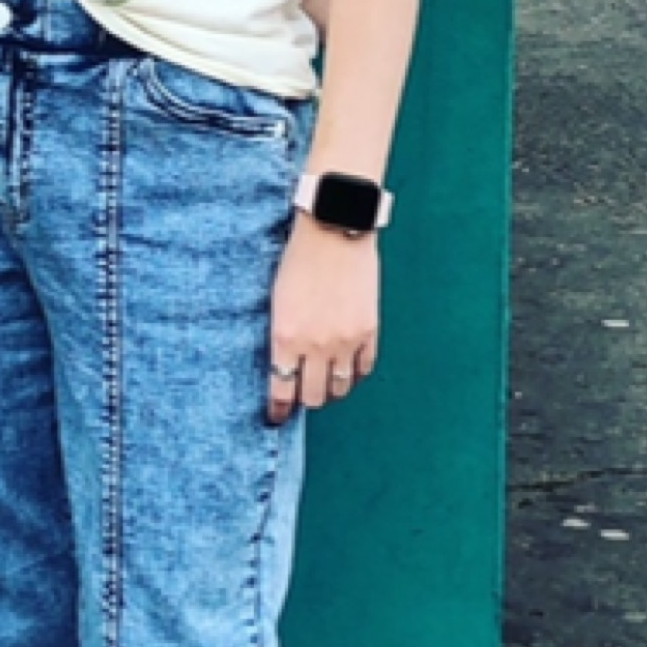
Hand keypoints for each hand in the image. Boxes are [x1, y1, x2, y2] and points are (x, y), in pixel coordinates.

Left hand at [265, 218, 381, 422]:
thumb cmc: (299, 260)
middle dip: (306, 399)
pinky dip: (355, 372)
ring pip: (340, 388)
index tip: (278, 416)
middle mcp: (314, 346)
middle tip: (303, 393)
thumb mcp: (278, 302)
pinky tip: (349, 365)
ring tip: (327, 380)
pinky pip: (364, 368)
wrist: (334, 230)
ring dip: (331, 388)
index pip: (281, 391)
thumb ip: (283, 337)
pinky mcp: (368, 331)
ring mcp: (344, 341)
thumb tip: (286, 365)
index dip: (279, 411)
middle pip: (312, 397)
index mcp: (284, 338)